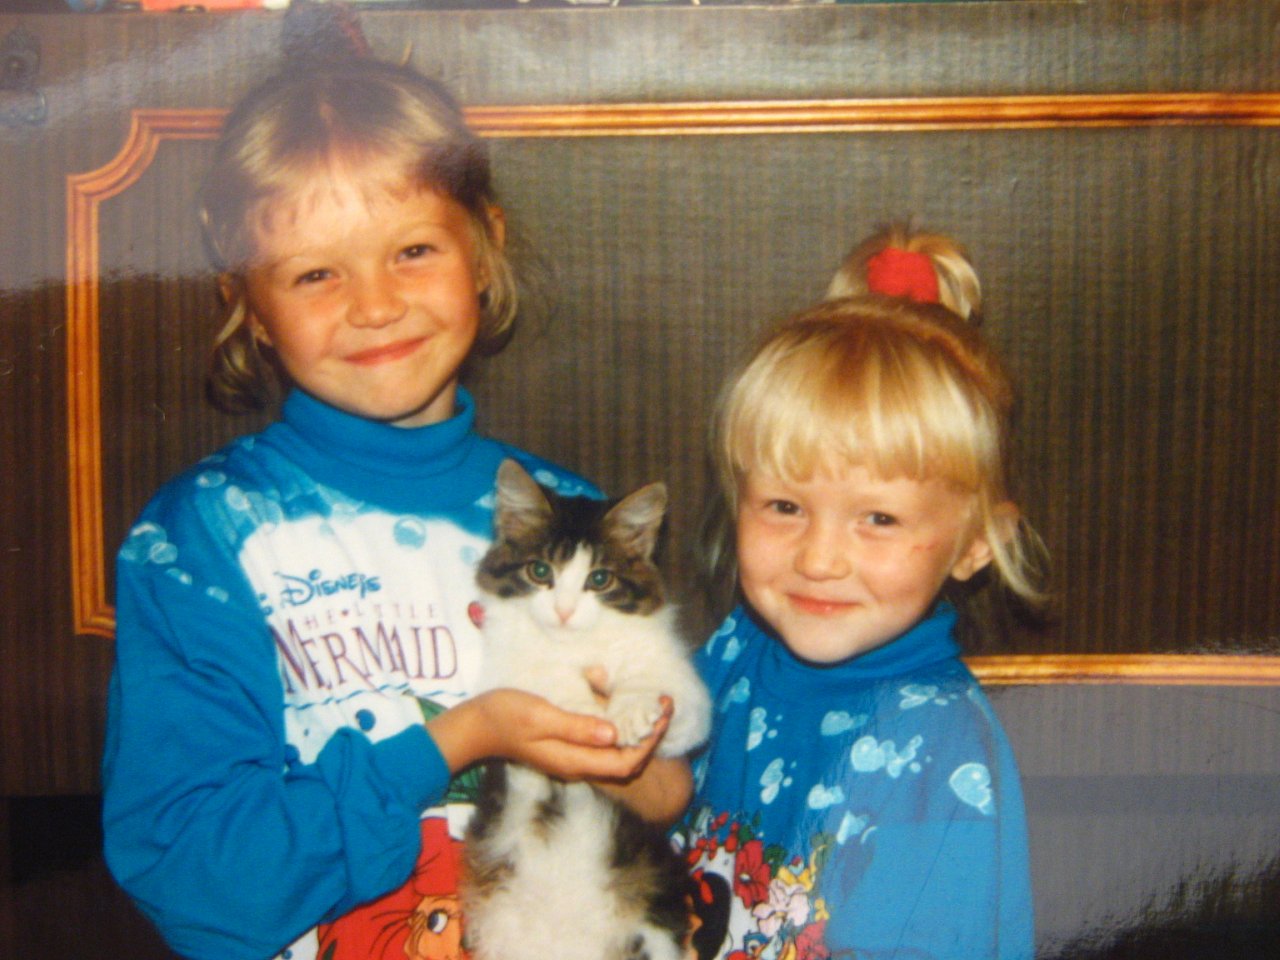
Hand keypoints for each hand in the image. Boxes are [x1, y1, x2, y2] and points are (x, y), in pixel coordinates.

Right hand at [425, 688, 666, 783]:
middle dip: (650, 734)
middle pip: (626, 760)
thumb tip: (613, 734)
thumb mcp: (540, 716)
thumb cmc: (505, 717)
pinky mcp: (566, 747)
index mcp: (574, 761)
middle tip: (665, 703)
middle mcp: (577, 765)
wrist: (475, 726)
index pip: (626, 762)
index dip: (650, 741)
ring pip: (616, 752)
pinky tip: (622, 705)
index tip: (663, 712)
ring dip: (638, 730)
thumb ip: (576, 727)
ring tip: (652, 703)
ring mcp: (571, 758)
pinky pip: (602, 744)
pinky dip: (619, 726)